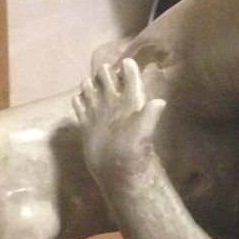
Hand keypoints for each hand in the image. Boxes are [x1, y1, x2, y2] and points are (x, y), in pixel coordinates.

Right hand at [72, 58, 165, 175]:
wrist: (116, 174)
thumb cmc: (131, 155)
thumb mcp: (142, 135)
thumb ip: (149, 117)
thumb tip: (161, 102)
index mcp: (129, 102)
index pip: (130, 77)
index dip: (128, 68)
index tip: (125, 64)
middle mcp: (114, 104)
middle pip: (107, 77)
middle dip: (104, 72)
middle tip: (103, 78)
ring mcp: (99, 113)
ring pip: (91, 89)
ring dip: (89, 84)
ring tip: (90, 89)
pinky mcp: (87, 124)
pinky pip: (80, 105)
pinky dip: (78, 101)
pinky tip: (80, 103)